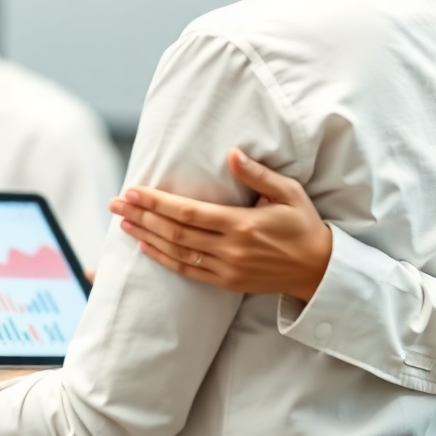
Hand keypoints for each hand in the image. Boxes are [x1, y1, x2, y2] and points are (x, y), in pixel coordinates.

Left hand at [109, 148, 331, 301]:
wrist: (319, 270)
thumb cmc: (302, 224)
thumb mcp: (288, 193)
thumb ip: (258, 174)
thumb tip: (232, 153)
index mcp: (243, 225)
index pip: (189, 213)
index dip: (157, 203)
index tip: (133, 191)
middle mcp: (232, 250)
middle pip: (176, 232)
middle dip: (142, 217)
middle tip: (115, 204)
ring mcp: (228, 269)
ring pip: (178, 253)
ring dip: (147, 237)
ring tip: (123, 223)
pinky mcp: (227, 283)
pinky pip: (188, 272)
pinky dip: (164, 260)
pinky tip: (145, 247)